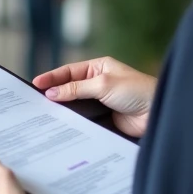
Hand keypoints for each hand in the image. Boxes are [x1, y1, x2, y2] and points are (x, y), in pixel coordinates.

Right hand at [34, 57, 156, 137]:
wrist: (157, 113)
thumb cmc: (136, 91)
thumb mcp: (103, 85)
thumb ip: (77, 89)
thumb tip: (52, 92)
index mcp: (99, 67)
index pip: (70, 71)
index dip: (52, 77)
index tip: (36, 84)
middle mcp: (98, 83)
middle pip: (70, 88)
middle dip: (54, 94)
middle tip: (35, 101)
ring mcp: (100, 101)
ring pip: (76, 105)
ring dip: (63, 110)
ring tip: (44, 115)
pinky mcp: (104, 118)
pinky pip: (84, 119)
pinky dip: (74, 122)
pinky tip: (63, 126)